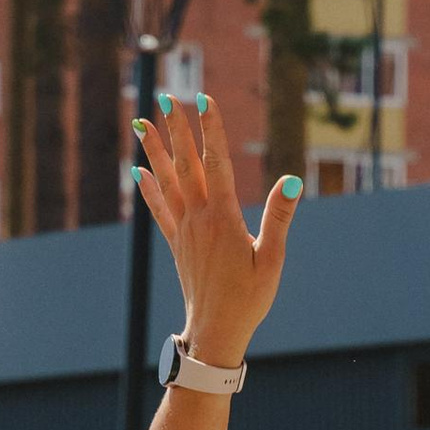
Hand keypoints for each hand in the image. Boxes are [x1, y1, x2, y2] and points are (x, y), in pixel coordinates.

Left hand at [136, 92, 298, 367]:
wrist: (216, 333)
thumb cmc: (249, 300)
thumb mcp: (272, 260)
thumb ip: (279, 217)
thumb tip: (291, 180)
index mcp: (223, 218)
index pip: (217, 163)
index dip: (211, 129)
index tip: (204, 99)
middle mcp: (198, 219)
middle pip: (186, 164)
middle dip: (177, 128)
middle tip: (167, 96)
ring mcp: (184, 231)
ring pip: (167, 181)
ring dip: (155, 150)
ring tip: (142, 122)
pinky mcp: (177, 245)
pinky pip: (159, 210)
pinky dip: (148, 189)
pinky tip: (138, 171)